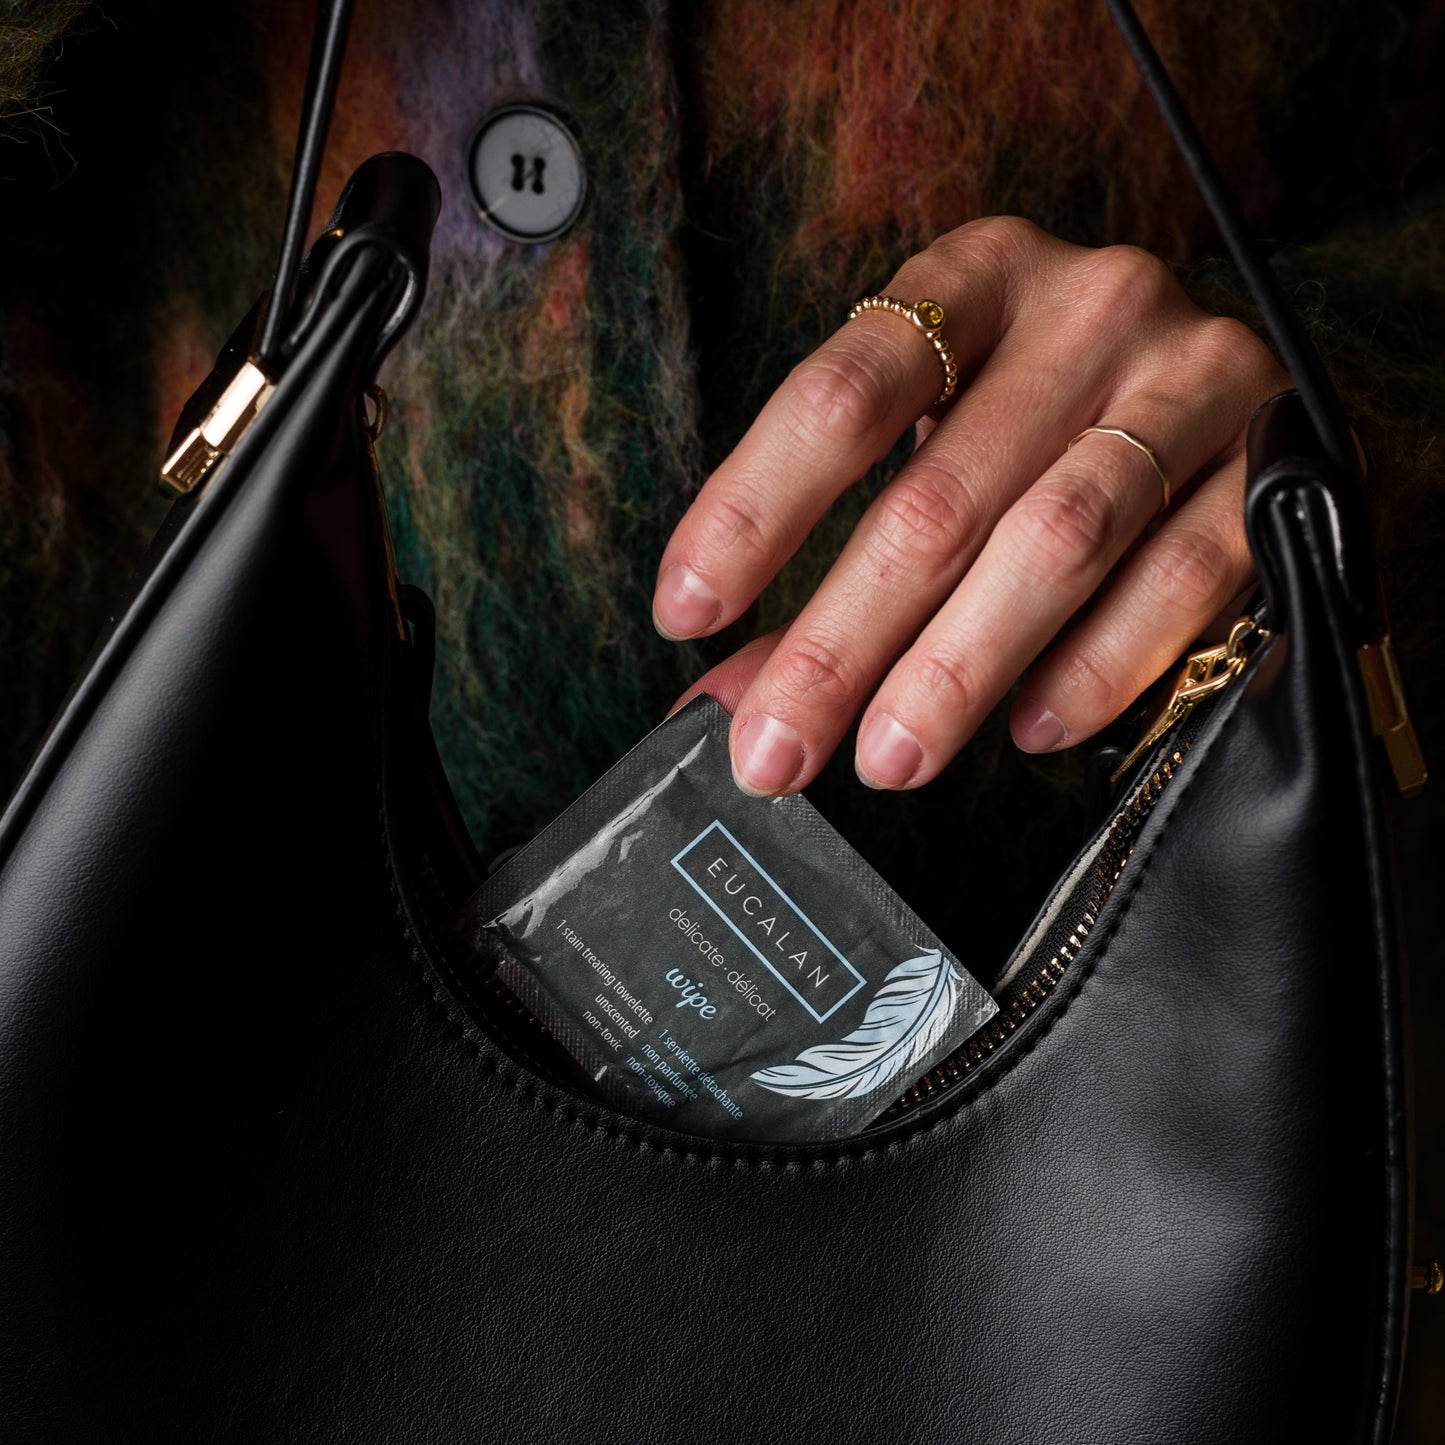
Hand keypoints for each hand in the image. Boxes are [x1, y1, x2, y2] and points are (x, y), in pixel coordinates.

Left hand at [652, 217, 1288, 795]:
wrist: (1239, 393)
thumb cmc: (1045, 426)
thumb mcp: (933, 451)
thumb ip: (836, 564)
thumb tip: (732, 697)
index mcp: (976, 278)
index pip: (842, 393)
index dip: (753, 509)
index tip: (685, 612)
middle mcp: (1088, 307)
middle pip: (939, 495)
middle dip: (839, 642)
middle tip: (775, 750)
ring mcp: (1193, 378)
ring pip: (1056, 540)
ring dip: (957, 669)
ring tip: (889, 758)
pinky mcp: (1279, 461)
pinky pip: (1178, 579)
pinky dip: (1094, 666)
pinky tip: (1029, 731)